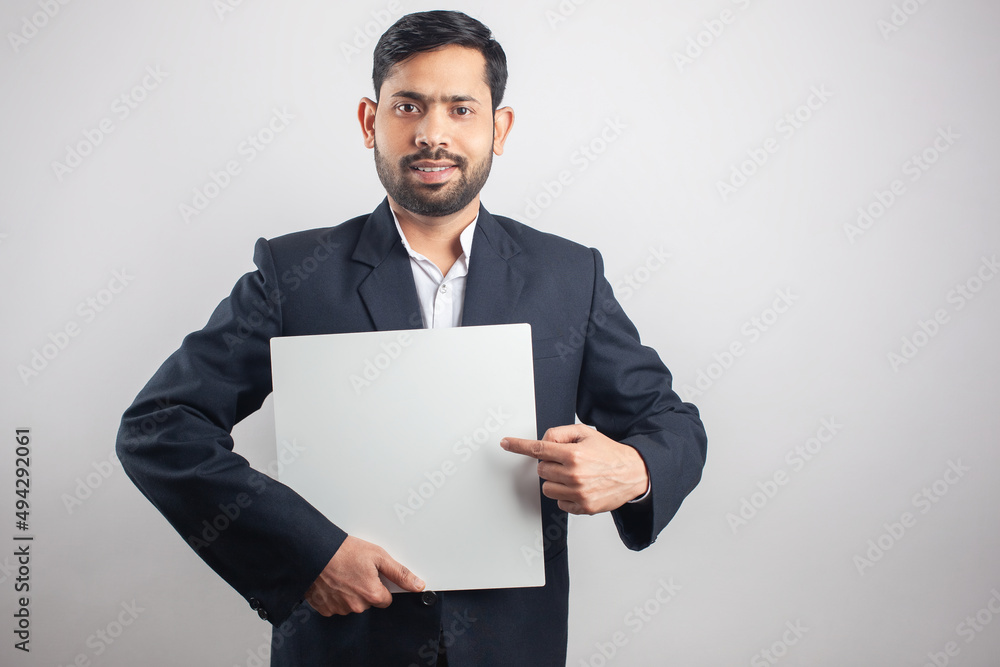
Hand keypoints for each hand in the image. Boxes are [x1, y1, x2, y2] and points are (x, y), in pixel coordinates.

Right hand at [305, 535, 423, 615]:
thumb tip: (418, 584)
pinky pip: (335, 606)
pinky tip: (332, 581)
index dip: (381, 585)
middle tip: (356, 571)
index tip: (372, 574)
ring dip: (349, 593)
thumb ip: (400, 573)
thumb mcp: (378, 556)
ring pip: (352, 604)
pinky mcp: (325, 609)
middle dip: (365, 589)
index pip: (386, 599)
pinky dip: (335, 596)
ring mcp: (339, 609)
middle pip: (368, 602)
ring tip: (343, 574)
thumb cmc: (344, 551)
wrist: (314, 551)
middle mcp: (356, 606)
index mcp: (372, 594)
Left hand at [500, 424, 648, 514]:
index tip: (506, 443)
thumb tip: (543, 442)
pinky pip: (559, 502)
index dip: (518, 446)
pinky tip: (579, 487)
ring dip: (555, 481)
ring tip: (573, 475)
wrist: (633, 473)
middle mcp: (574, 475)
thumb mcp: (586, 433)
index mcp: (574, 455)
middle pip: (541, 470)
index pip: (538, 449)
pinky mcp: (583, 507)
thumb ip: (560, 434)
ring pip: (547, 488)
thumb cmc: (609, 453)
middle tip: (568, 461)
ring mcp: (578, 493)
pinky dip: (565, 495)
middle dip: (550, 464)